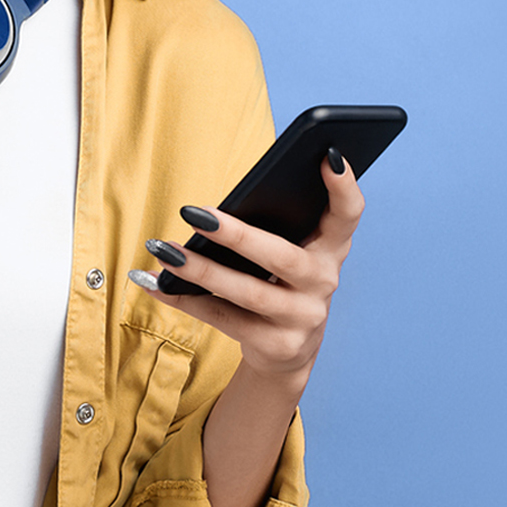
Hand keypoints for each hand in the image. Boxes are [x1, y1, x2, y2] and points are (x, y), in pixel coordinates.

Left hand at [136, 150, 364, 380]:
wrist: (287, 352)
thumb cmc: (280, 282)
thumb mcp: (290, 254)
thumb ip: (274, 228)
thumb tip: (210, 211)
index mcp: (331, 248)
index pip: (349, 214)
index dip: (344, 186)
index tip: (325, 154)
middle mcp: (324, 282)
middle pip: (281, 256)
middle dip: (236, 235)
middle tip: (195, 213)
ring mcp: (303, 317)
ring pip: (247, 291)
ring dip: (200, 270)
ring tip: (164, 249)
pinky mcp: (277, 345)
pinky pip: (224, 317)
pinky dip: (186, 299)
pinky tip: (157, 283)